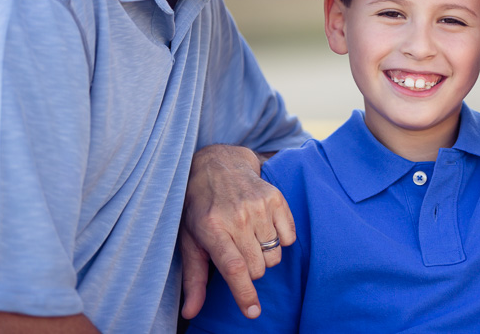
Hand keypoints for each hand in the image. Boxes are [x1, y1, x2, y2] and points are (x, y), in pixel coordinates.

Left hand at [180, 144, 294, 319]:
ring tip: (250, 238)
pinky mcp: (276, 198)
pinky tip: (264, 228)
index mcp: (212, 228)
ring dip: (264, 255)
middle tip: (238, 252)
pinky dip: (280, 240)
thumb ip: (193, 278)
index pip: (234, 267)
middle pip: (257, 267)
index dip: (245, 293)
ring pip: (274, 256)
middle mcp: (237, 216)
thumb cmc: (200, 208)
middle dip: (250, 270)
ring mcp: (259, 206)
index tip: (253, 312)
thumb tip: (190, 313)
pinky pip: (289, 238)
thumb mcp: (190, 240)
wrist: (218, 165)